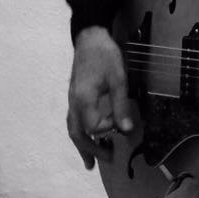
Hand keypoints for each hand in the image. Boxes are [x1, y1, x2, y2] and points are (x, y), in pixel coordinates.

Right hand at [66, 26, 132, 169]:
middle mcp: (74, 102)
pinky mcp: (74, 95)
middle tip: (105, 160)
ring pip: (72, 128)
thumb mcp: (118, 79)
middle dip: (90, 150)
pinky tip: (89, 135)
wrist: (89, 37)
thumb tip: (126, 130)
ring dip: (82, 145)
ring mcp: (72, 99)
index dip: (108, 131)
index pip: (94, 127)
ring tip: (91, 160)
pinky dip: (80, 132)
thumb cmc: (105, 56)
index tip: (121, 126)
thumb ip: (121, 106)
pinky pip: (74, 120)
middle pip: (77, 133)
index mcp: (84, 99)